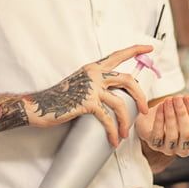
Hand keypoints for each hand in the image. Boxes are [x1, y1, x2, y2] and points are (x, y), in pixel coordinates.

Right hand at [26, 44, 152, 146]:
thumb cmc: (58, 98)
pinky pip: (107, 118)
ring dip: (126, 121)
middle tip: (145, 109)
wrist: (38, 106)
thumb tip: (113, 93)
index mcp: (93, 68)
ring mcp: (91, 87)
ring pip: (121, 103)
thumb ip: (96, 83)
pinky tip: (113, 140)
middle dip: (141, 96)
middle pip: (128, 80)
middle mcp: (94, 74)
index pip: (118, 55)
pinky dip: (112, 131)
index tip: (150, 48)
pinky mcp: (87, 102)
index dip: (135, 50)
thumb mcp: (80, 83)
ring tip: (125, 133)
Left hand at [136, 95, 188, 157]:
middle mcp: (183, 149)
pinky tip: (161, 107)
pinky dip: (160, 119)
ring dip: (171, 116)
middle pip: (187, 134)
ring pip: (172, 135)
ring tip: (168, 100)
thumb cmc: (179, 112)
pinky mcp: (155, 145)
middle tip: (178, 98)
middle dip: (183, 114)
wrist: (157, 114)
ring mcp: (169, 149)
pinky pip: (157, 135)